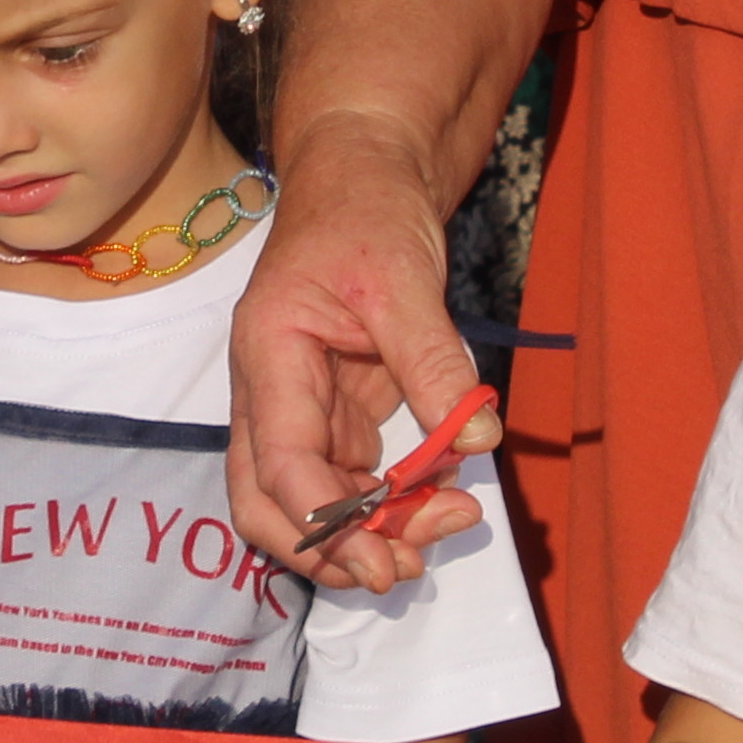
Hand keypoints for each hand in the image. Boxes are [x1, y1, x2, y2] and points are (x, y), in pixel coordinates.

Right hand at [225, 113, 499, 590]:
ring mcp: (300, 407)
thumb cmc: (367, 212)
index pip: (278, 461)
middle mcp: (270, 392)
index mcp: (270, 354)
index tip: (384, 550)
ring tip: (438, 534)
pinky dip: (387, 503)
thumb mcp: (405, 279)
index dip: (323, 518)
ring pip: (306, 501)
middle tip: (403, 568)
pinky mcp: (334, 412)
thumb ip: (435, 361)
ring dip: (363, 534)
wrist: (362, 173)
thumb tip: (477, 439)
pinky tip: (439, 497)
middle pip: (265, 502)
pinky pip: (348, 478)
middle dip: (328, 549)